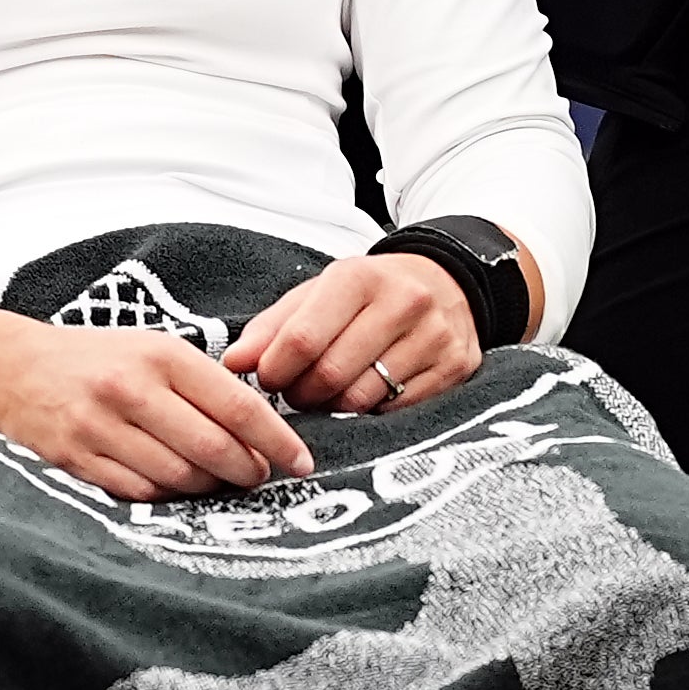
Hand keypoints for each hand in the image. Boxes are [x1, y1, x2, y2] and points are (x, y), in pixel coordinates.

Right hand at [0, 299, 313, 497]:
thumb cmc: (95, 358)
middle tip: (260, 477)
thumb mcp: (150, 348)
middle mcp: (132, 389)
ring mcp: (100, 427)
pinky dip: (168, 496)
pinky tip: (177, 487)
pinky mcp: (76, 460)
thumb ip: (201, 382)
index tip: (300, 460)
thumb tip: (260, 427)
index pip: (238, 405)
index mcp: (160, 355)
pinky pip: (140, 492)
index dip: (277, 440)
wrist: (10, 366)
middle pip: (213, 448)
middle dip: (248, 471)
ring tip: (219, 482)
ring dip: (210, 487)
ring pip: (179, 477)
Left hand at [226, 252, 479, 415]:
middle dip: (302, 394)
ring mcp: (434, 336)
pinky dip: (370, 413)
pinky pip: (395, 411)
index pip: (303, 338)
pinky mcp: (454, 366)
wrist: (449, 282)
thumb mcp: (319, 293)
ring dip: (333, 407)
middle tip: (297, 392)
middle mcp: (403, 302)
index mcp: (359, 277)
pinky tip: (366, 395)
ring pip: (362, 399)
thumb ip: (272, 327)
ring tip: (329, 394)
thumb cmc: (372, 292)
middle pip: (331, 375)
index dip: (275, 369)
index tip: (267, 378)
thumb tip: (233, 363)